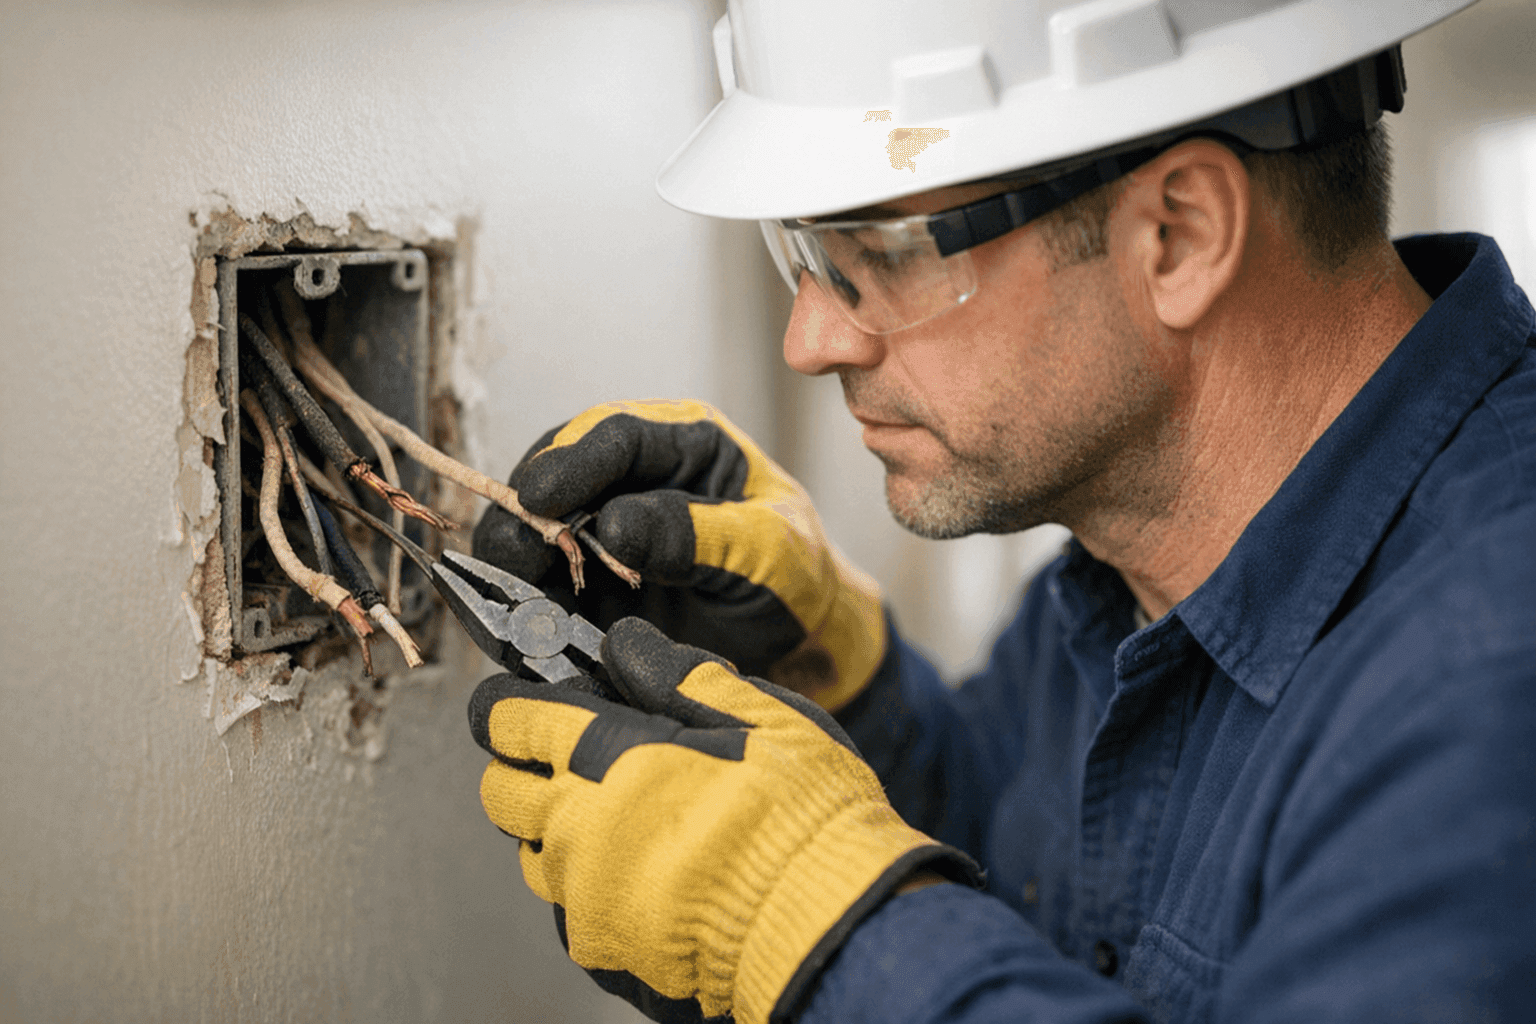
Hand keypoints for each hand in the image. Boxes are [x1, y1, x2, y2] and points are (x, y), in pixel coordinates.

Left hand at [469, 618, 980, 1023]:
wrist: (824, 923)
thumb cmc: (800, 814)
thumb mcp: (758, 715)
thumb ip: (679, 675)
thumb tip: (625, 644)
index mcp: (608, 756)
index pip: (509, 718)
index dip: (515, 705)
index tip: (532, 705)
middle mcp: (577, 827)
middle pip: (501, 790)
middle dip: (525, 768)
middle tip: (578, 761)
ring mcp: (582, 894)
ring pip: (532, 851)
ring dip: (558, 830)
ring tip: (626, 822)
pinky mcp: (599, 949)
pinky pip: (567, 907)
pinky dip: (590, 886)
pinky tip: (646, 874)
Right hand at [473, 399, 883, 710]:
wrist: (797, 638)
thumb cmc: (794, 577)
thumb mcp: (767, 551)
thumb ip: (697, 535)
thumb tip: (615, 525)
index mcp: (687, 443)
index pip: (617, 433)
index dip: (572, 462)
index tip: (540, 498)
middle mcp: (634, 475)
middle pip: (557, 472)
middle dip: (527, 510)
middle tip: (512, 551)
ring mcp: (602, 526)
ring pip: (534, 525)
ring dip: (516, 557)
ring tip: (512, 592)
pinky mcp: (586, 579)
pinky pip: (539, 580)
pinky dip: (524, 600)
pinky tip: (522, 624)